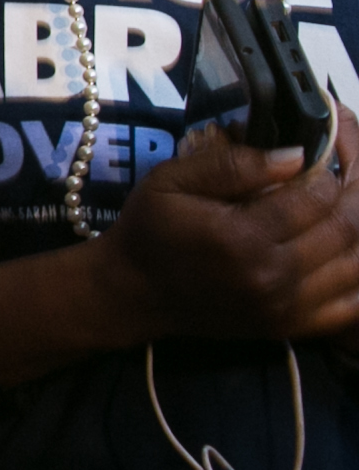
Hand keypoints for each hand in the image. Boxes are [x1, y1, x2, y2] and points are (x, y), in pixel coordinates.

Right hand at [96, 117, 358, 345]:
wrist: (133, 292)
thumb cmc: (150, 229)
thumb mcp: (171, 180)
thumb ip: (233, 164)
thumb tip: (298, 156)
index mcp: (241, 238)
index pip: (318, 195)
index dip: (334, 161)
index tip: (327, 143)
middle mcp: (271, 277)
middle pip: (347, 226)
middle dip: (356, 187)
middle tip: (346, 165)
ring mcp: (286, 307)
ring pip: (358, 262)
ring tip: (346, 199)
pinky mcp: (291, 326)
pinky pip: (352, 304)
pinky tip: (346, 247)